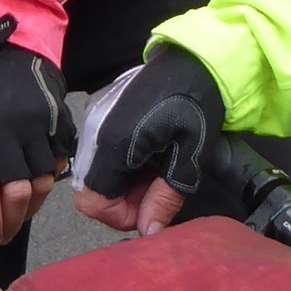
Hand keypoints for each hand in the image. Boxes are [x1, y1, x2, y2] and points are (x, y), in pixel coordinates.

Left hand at [0, 26, 69, 248]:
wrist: (2, 44)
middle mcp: (7, 128)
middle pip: (18, 191)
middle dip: (12, 221)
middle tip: (5, 234)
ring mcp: (36, 123)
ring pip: (42, 180)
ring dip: (31, 206)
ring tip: (20, 216)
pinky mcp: (56, 119)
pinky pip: (58, 160)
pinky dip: (49, 179)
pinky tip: (36, 188)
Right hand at [71, 46, 225, 235]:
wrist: (197, 59)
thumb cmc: (197, 103)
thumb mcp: (190, 158)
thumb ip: (166, 198)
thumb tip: (150, 231)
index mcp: (114, 143)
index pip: (93, 201)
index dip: (120, 215)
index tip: (150, 208)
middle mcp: (95, 130)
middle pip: (92, 188)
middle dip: (123, 199)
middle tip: (157, 188)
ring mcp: (94, 116)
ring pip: (96, 170)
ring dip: (123, 180)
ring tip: (156, 167)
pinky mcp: (100, 108)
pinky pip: (100, 148)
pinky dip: (121, 160)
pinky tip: (149, 150)